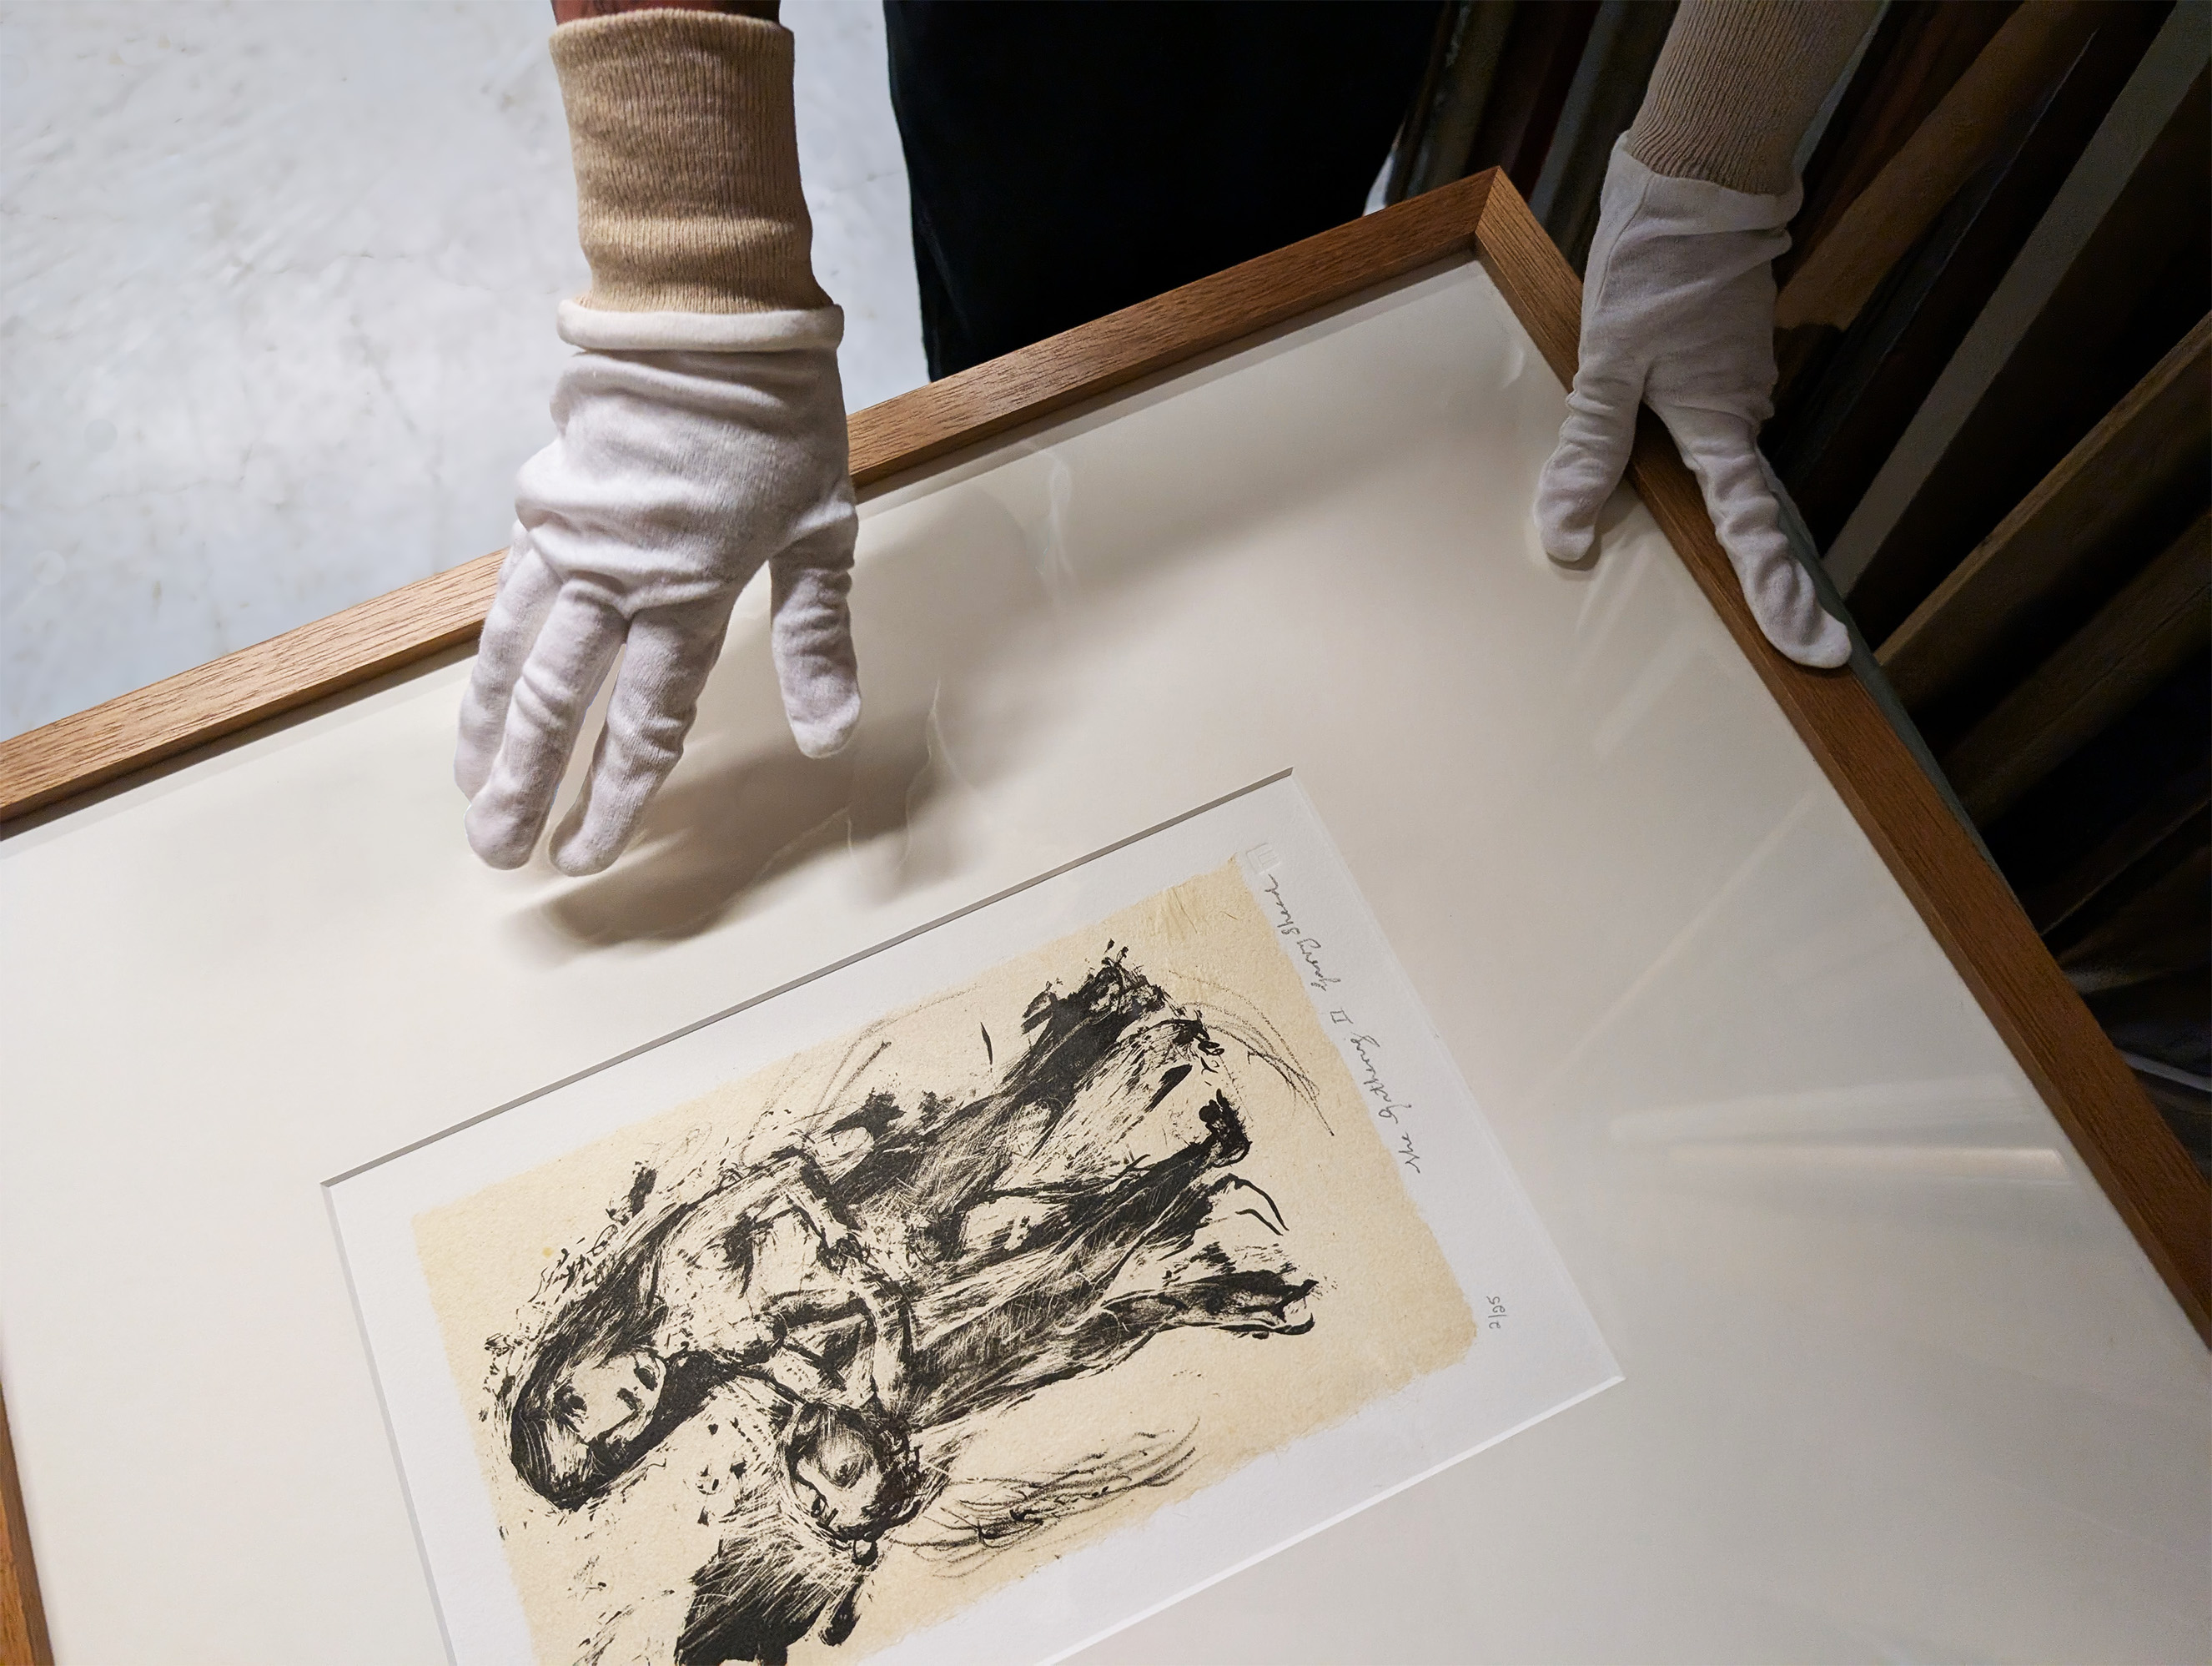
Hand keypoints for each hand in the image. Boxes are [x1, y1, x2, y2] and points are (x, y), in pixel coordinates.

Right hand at [456, 333, 860, 873]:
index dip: (613, 797)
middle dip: (522, 784)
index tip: (584, 854)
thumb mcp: (823, 527)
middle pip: (558, 703)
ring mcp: (567, 539)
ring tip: (465, 790)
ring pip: (511, 655)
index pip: (646, 721)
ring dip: (484, 730)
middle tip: (494, 852)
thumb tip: (829, 737)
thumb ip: (818, 637)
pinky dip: (487, 658)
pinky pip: (505, 599)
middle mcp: (615, 575)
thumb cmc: (779, 418)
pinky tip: (479, 696)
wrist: (705, 312)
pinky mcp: (540, 505)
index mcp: (691, 589)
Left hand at [1535, 141, 1848, 668]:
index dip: (1779, 598)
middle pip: (1748, 506)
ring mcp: (1740, 384)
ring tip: (1754, 581)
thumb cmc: (1655, 270)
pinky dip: (1696, 444)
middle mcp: (1744, 413)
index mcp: (1723, 426)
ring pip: (1726, 458)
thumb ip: (1593, 453)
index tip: (1817, 653)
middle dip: (1767, 574)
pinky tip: (1673, 449)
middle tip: (1804, 645)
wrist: (1699, 181)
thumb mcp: (1608, 367)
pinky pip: (1711, 419)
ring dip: (1721, 501)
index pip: (1753, 531)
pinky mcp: (1724, 357)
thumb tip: (1567, 539)